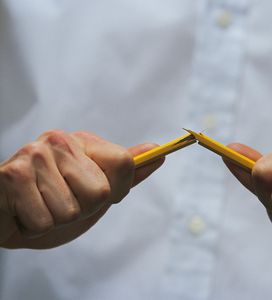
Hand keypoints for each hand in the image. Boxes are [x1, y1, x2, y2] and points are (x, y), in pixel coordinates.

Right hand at [0, 130, 162, 248]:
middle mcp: (61, 142)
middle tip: (60, 200)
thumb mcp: (95, 188)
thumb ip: (126, 173)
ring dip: (57, 219)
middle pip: (101, 192)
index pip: (125, 164)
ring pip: (73, 210)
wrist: (6, 215)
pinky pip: (45, 222)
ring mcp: (35, 155)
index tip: (98, 193)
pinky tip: (25, 211)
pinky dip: (36, 227)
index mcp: (84, 143)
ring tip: (41, 205)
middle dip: (83, 208)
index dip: (116, 189)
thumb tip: (158, 152)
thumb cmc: (52, 201)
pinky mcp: (12, 175)